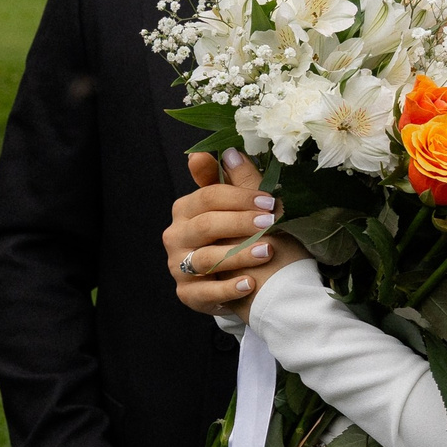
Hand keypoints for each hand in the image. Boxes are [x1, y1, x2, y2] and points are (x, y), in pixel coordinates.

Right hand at [166, 149, 307, 317]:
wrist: (251, 281)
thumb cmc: (246, 237)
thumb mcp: (243, 208)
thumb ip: (235, 180)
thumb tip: (228, 151)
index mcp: (186, 210)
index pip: (207, 197)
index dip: (239, 197)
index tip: (268, 200)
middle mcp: (176, 236)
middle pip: (206, 225)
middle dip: (240, 223)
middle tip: (269, 222)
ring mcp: (179, 267)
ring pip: (206, 259)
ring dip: (239, 254)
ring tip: (267, 252)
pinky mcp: (187, 294)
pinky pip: (204, 293)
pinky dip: (228, 288)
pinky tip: (250, 283)